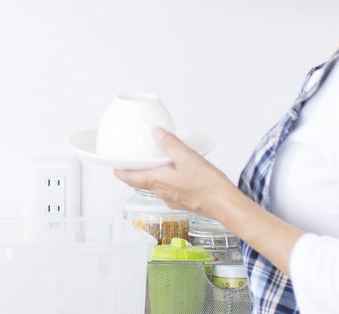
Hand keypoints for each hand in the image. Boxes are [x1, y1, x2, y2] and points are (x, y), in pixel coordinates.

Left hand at [113, 129, 237, 217]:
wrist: (224, 204)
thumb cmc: (207, 185)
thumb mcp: (187, 157)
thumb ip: (170, 144)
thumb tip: (156, 133)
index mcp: (159, 181)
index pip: (131, 178)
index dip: (120, 172)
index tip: (114, 166)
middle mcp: (162, 192)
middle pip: (142, 182)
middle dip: (135, 172)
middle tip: (133, 161)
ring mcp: (172, 198)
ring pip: (155, 185)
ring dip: (151, 175)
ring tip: (154, 161)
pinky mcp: (183, 200)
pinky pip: (168, 188)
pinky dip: (165, 178)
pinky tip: (176, 171)